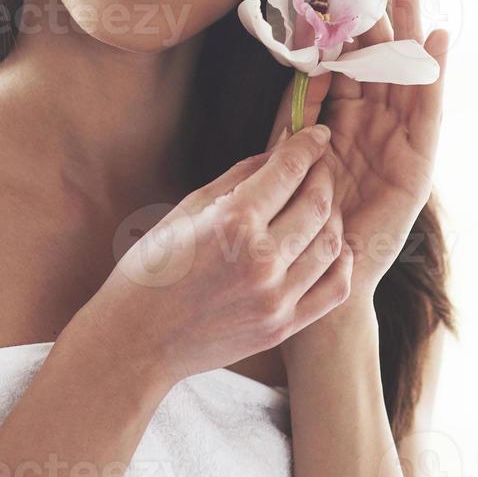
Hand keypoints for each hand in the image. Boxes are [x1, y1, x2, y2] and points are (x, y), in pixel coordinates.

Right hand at [84, 125, 353, 388]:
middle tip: (320, 165)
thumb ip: (238, 177)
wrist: (136, 342)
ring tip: (322, 204)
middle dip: (324, 175)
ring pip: (331, 244)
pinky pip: (335, 289)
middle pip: (317, 204)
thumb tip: (278, 150)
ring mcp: (275, 298)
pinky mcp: (283, 327)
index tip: (317, 134)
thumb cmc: (151, 270)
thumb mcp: (186, 210)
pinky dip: (341, 262)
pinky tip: (333, 246)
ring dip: (334, 215)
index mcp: (232, 223)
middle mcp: (260, 260)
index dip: (308, 145)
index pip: (288, 170)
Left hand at [265, 0, 449, 307]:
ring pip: (403, 74)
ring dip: (409, 28)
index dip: (341, 18)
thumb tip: (297, 60)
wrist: (310, 276)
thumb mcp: (286, 153)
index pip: (345, 57)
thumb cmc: (293, 220)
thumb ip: (296, 109)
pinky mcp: (416, 166)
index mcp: (340, 119)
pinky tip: (438, 41)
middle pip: (379, 57)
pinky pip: (426, 113)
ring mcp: (397, 142)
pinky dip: (432, 76)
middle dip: (379, 10)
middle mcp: (372, 125)